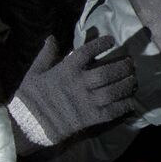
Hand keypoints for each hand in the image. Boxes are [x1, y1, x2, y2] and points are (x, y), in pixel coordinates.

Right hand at [8, 36, 136, 153]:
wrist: (27, 124)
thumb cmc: (30, 97)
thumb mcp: (34, 72)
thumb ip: (46, 55)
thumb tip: (52, 37)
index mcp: (66, 70)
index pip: (87, 51)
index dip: (101, 44)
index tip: (111, 40)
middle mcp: (79, 83)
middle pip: (107, 72)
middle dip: (122, 66)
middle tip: (131, 63)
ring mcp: (86, 101)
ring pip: (113, 91)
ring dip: (126, 84)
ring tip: (133, 80)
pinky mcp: (89, 118)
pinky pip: (111, 111)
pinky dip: (124, 106)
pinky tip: (131, 102)